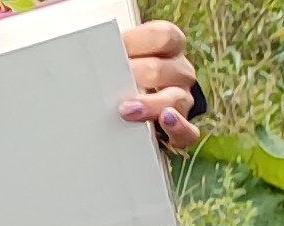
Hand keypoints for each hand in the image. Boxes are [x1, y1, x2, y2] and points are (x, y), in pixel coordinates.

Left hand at [116, 19, 200, 150]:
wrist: (113, 114)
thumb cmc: (112, 76)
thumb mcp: (113, 59)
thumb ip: (110, 53)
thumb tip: (95, 54)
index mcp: (167, 48)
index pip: (165, 36)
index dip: (140, 40)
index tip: (113, 49)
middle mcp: (178, 73)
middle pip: (166, 69)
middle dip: (138, 74)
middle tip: (111, 82)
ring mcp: (180, 101)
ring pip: (177, 100)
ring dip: (151, 104)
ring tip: (127, 109)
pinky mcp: (178, 131)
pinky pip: (188, 132)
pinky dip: (179, 127)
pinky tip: (165, 121)